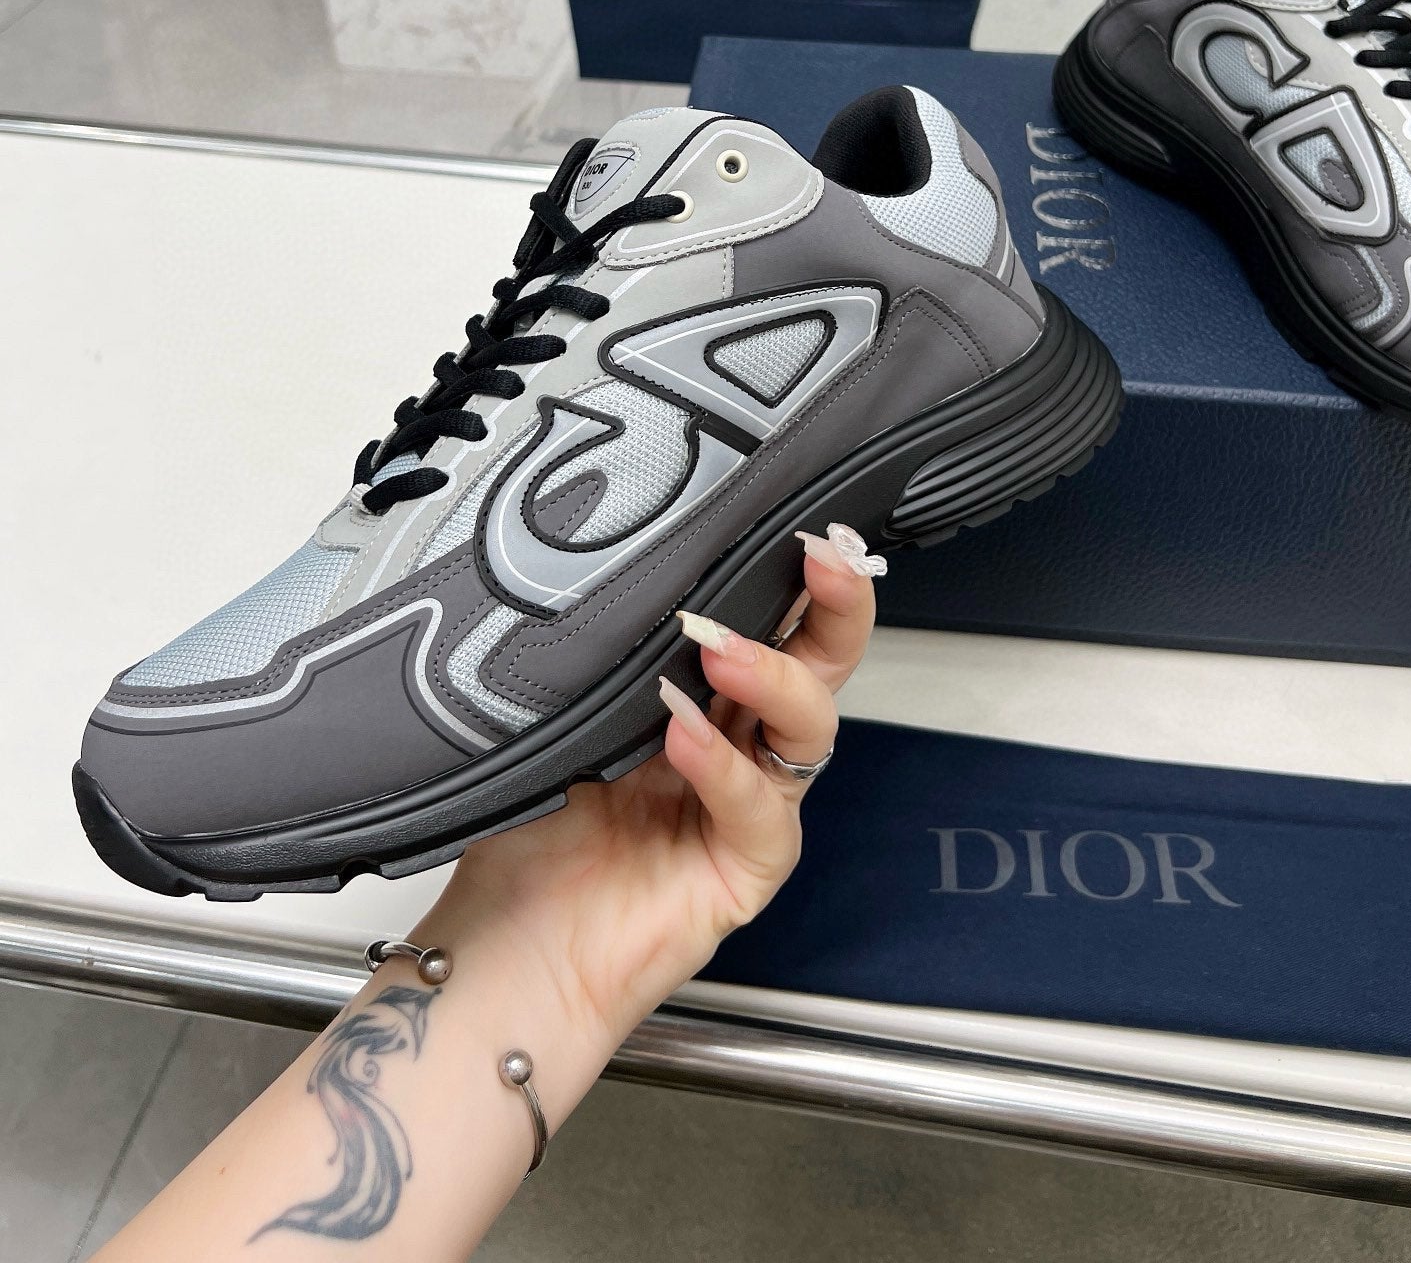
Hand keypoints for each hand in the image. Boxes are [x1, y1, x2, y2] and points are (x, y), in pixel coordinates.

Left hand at [426, 526, 878, 1048]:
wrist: (507, 952)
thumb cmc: (528, 840)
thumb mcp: (561, 721)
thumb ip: (605, 659)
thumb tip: (624, 573)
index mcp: (702, 699)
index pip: (771, 625)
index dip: (796, 577)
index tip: (800, 526)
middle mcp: (738, 747)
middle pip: (819, 665)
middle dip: (835, 607)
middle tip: (821, 559)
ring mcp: (748, 810)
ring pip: (807, 729)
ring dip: (772, 676)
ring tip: (720, 647)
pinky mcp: (745, 872)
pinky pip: (759, 813)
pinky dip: (724, 769)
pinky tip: (687, 734)